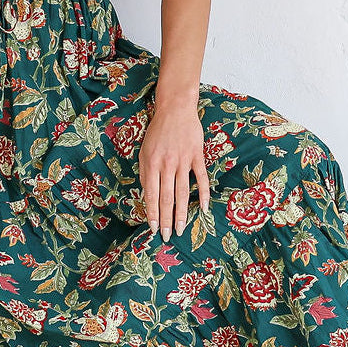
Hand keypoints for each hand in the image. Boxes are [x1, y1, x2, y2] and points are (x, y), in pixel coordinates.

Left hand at [138, 95, 209, 241]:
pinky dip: (203, 194)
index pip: (151, 195)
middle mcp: (166, 164)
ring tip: (180, 228)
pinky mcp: (197, 156)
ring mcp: (183, 161)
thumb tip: (148, 196)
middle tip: (167, 236)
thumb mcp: (144, 151)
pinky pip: (201, 179)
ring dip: (181, 213)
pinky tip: (203, 209)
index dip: (152, 214)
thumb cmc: (157, 131)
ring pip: (183, 192)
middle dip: (166, 219)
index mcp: (151, 164)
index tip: (153, 229)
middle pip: (167, 198)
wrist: (175, 109)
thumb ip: (146, 173)